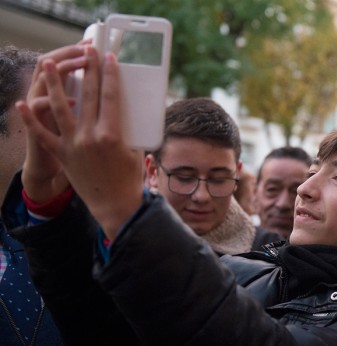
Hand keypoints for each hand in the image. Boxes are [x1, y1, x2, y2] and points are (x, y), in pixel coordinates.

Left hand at [18, 46, 144, 238]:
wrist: (115, 205)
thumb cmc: (130, 178)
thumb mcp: (135, 149)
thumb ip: (128, 128)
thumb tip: (126, 108)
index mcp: (112, 134)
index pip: (110, 96)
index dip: (110, 75)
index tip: (108, 57)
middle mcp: (90, 137)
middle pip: (87, 96)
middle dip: (87, 70)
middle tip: (87, 50)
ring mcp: (72, 145)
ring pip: (60, 108)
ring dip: (55, 84)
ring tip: (50, 64)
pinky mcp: (62, 155)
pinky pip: (42, 135)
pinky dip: (30, 120)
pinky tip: (21, 104)